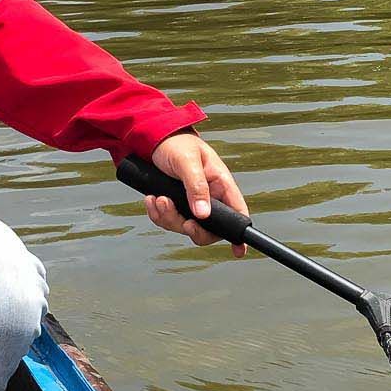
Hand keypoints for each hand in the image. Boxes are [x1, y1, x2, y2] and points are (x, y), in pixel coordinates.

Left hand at [143, 133, 248, 257]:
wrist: (152, 139)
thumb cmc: (176, 144)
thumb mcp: (187, 162)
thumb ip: (196, 187)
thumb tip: (203, 215)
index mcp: (220, 184)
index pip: (236, 212)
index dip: (239, 233)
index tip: (238, 251)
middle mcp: (208, 197)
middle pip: (208, 228)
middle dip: (192, 228)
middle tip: (183, 223)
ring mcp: (190, 203)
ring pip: (183, 226)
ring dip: (169, 218)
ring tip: (158, 199)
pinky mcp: (174, 204)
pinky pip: (167, 220)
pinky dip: (158, 214)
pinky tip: (151, 199)